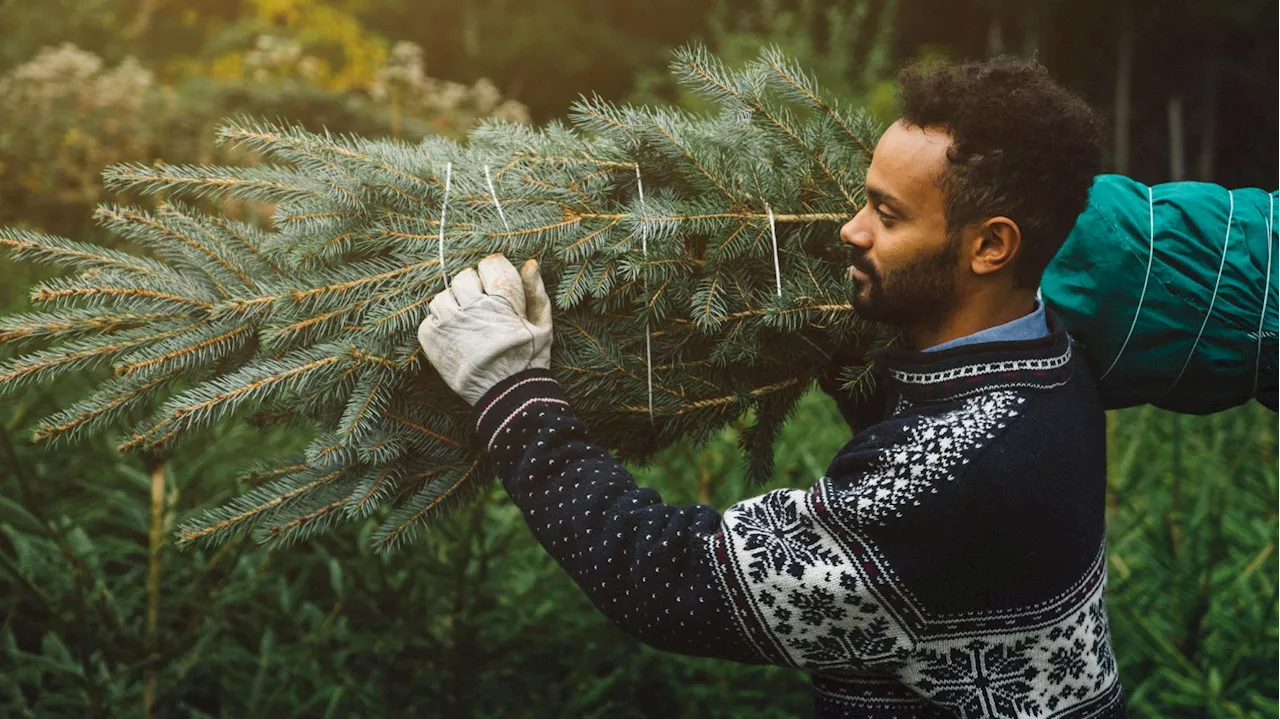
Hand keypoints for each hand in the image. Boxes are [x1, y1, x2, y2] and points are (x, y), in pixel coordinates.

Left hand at [417, 253, 552, 405]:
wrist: (505, 396)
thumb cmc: (527, 360)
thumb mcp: (542, 325)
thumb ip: (535, 292)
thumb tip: (530, 263)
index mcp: (502, 301)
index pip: (490, 263)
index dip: (493, 272)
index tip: (495, 286)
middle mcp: (472, 307)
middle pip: (464, 277)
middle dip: (473, 289)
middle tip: (481, 309)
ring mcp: (449, 322)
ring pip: (443, 296)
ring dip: (453, 306)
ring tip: (466, 325)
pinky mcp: (431, 338)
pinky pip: (429, 318)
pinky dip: (439, 326)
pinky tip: (455, 338)